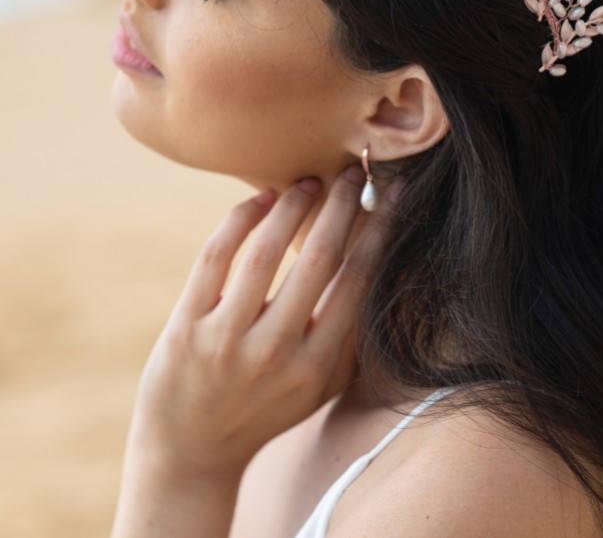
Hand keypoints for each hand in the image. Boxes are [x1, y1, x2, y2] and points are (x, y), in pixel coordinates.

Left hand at [125, 166, 392, 484]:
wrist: (192, 452)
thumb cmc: (267, 408)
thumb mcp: (321, 386)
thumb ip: (352, 337)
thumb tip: (381, 262)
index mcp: (319, 365)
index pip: (359, 280)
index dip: (381, 228)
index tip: (394, 193)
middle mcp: (276, 353)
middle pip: (320, 258)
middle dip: (343, 205)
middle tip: (354, 172)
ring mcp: (227, 341)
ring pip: (266, 252)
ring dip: (293, 207)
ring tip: (308, 183)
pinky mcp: (186, 328)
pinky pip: (215, 258)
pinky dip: (240, 219)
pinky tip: (260, 200)